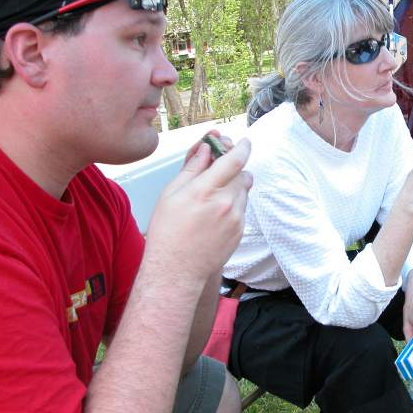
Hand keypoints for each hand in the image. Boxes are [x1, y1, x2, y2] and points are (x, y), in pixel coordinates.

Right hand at [145, 131, 252, 281]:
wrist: (177, 270)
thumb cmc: (168, 233)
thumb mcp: (171, 194)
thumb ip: (192, 168)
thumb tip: (206, 148)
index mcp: (205, 190)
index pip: (234, 160)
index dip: (242, 147)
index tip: (244, 142)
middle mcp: (225, 203)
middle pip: (242, 173)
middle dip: (234, 168)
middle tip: (220, 169)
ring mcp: (236, 218)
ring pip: (243, 191)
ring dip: (233, 186)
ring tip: (211, 197)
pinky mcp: (240, 230)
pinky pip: (241, 208)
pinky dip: (232, 204)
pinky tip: (214, 215)